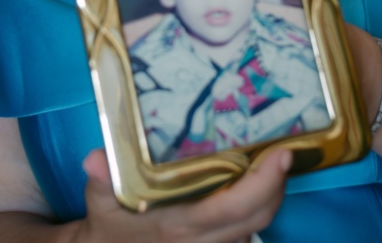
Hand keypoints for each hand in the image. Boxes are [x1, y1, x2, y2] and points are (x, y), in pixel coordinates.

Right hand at [75, 147, 290, 242]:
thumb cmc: (109, 226)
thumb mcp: (100, 201)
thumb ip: (101, 179)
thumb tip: (95, 160)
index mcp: (180, 225)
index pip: (233, 208)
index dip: (263, 183)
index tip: (282, 154)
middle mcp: (202, 241)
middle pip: (257, 217)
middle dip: (278, 184)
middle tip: (285, 149)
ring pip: (257, 226)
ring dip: (272, 195)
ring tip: (276, 160)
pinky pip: (247, 232)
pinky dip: (259, 208)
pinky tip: (259, 182)